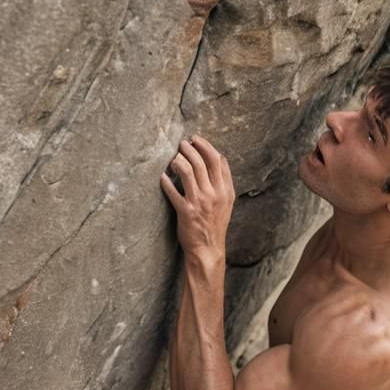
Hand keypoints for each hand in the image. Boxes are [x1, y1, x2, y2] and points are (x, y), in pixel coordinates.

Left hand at [160, 135, 234, 261]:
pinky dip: (166, 181)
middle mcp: (214, 194)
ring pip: (188, 170)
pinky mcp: (186, 211)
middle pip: (202, 161)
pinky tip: (163, 177)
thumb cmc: (215, 224)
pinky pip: (173, 191)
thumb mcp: (227, 202)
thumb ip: (224, 181)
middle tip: (182, 144)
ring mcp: (200, 202)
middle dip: (191, 148)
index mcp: (226, 190)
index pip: (218, 160)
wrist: (208, 249)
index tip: (196, 140)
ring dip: (179, 159)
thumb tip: (220, 157)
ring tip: (174, 158)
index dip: (206, 146)